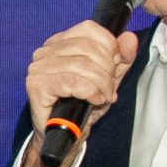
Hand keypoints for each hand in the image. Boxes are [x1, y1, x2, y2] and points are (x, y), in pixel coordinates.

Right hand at [19, 20, 140, 166]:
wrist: (64, 137)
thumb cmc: (80, 106)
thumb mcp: (108, 79)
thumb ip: (121, 58)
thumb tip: (129, 38)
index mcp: (59, 43)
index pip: (89, 29)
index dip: (109, 48)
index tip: (114, 68)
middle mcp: (45, 52)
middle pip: (88, 48)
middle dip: (107, 71)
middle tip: (108, 89)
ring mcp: (38, 68)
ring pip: (83, 66)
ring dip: (101, 85)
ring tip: (102, 97)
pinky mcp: (37, 86)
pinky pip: (73, 82)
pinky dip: (90, 92)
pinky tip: (93, 100)